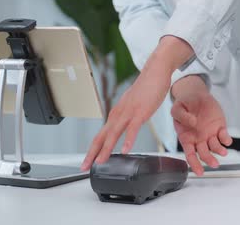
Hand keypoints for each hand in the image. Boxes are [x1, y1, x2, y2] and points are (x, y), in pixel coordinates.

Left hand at [81, 36, 194, 170]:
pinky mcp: (140, 112)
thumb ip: (127, 118)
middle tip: (84, 167)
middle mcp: (118, 114)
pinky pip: (132, 128)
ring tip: (100, 162)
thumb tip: (124, 129)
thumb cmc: (146, 90)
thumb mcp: (132, 107)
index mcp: (116, 114)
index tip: (87, 163)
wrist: (155, 73)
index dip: (92, 151)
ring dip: (106, 149)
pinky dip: (128, 140)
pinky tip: (125, 150)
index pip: (100, 136)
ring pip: (113, 134)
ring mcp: (128, 113)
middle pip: (101, 137)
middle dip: (92, 154)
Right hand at [171, 76, 231, 175]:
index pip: (190, 155)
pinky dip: (226, 139)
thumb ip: (182, 116)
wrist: (195, 94)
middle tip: (214, 163)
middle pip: (204, 154)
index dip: (194, 164)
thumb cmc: (184, 103)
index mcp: (186, 138)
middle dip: (209, 160)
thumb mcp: (177, 108)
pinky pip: (224, 136)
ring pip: (215, 147)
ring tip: (223, 152)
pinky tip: (226, 138)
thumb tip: (192, 123)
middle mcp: (199, 139)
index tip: (199, 172)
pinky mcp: (219, 127)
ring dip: (219, 151)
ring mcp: (210, 134)